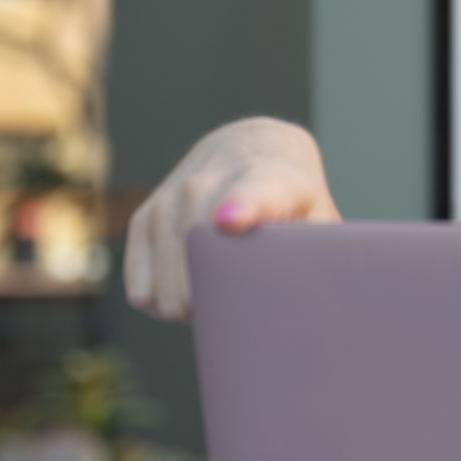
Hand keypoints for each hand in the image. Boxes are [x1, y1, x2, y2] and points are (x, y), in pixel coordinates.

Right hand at [122, 117, 340, 319]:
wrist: (250, 148)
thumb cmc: (294, 201)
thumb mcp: (319, 219)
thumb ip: (319, 257)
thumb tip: (313, 313)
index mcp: (267, 181)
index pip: (250, 195)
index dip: (240, 209)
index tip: (230, 222)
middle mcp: (206, 184)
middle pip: (200, 270)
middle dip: (221, 309)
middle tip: (249, 306)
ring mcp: (167, 202)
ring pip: (167, 294)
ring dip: (193, 310)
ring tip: (224, 289)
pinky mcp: (141, 220)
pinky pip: (141, 294)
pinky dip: (165, 304)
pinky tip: (193, 285)